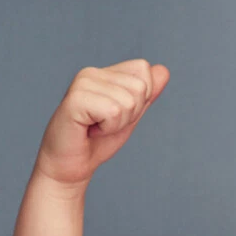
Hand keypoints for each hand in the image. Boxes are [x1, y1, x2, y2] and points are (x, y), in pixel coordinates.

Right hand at [34, 59, 168, 186]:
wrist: (72, 166)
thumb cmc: (98, 142)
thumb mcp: (131, 116)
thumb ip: (146, 94)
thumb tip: (163, 70)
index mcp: (104, 73)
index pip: (143, 69)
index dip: (140, 99)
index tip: (117, 114)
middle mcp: (91, 73)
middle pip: (140, 87)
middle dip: (130, 114)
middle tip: (105, 124)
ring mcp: (81, 83)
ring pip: (129, 102)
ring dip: (117, 124)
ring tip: (96, 127)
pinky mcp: (75, 99)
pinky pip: (113, 112)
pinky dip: (107, 129)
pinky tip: (89, 130)